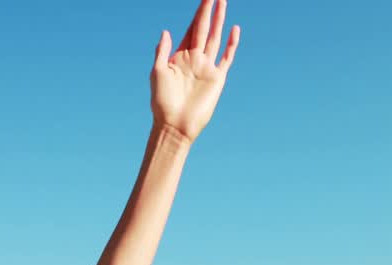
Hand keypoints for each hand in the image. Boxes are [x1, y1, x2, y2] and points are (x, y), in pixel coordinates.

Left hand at [150, 0, 239, 142]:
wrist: (175, 125)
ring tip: (223, 2)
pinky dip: (231, 43)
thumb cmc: (162, 102)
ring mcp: (207, 67)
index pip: (190, 30)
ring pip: (216, 38)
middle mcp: (195, 59)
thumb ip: (162, 51)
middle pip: (204, 29)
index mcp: (179, 57)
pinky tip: (234, 29)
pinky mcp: (218, 78)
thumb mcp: (157, 73)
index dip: (196, 14)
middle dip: (208, 11)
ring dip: (219, 20)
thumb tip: (166, 31)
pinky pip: (227, 57)